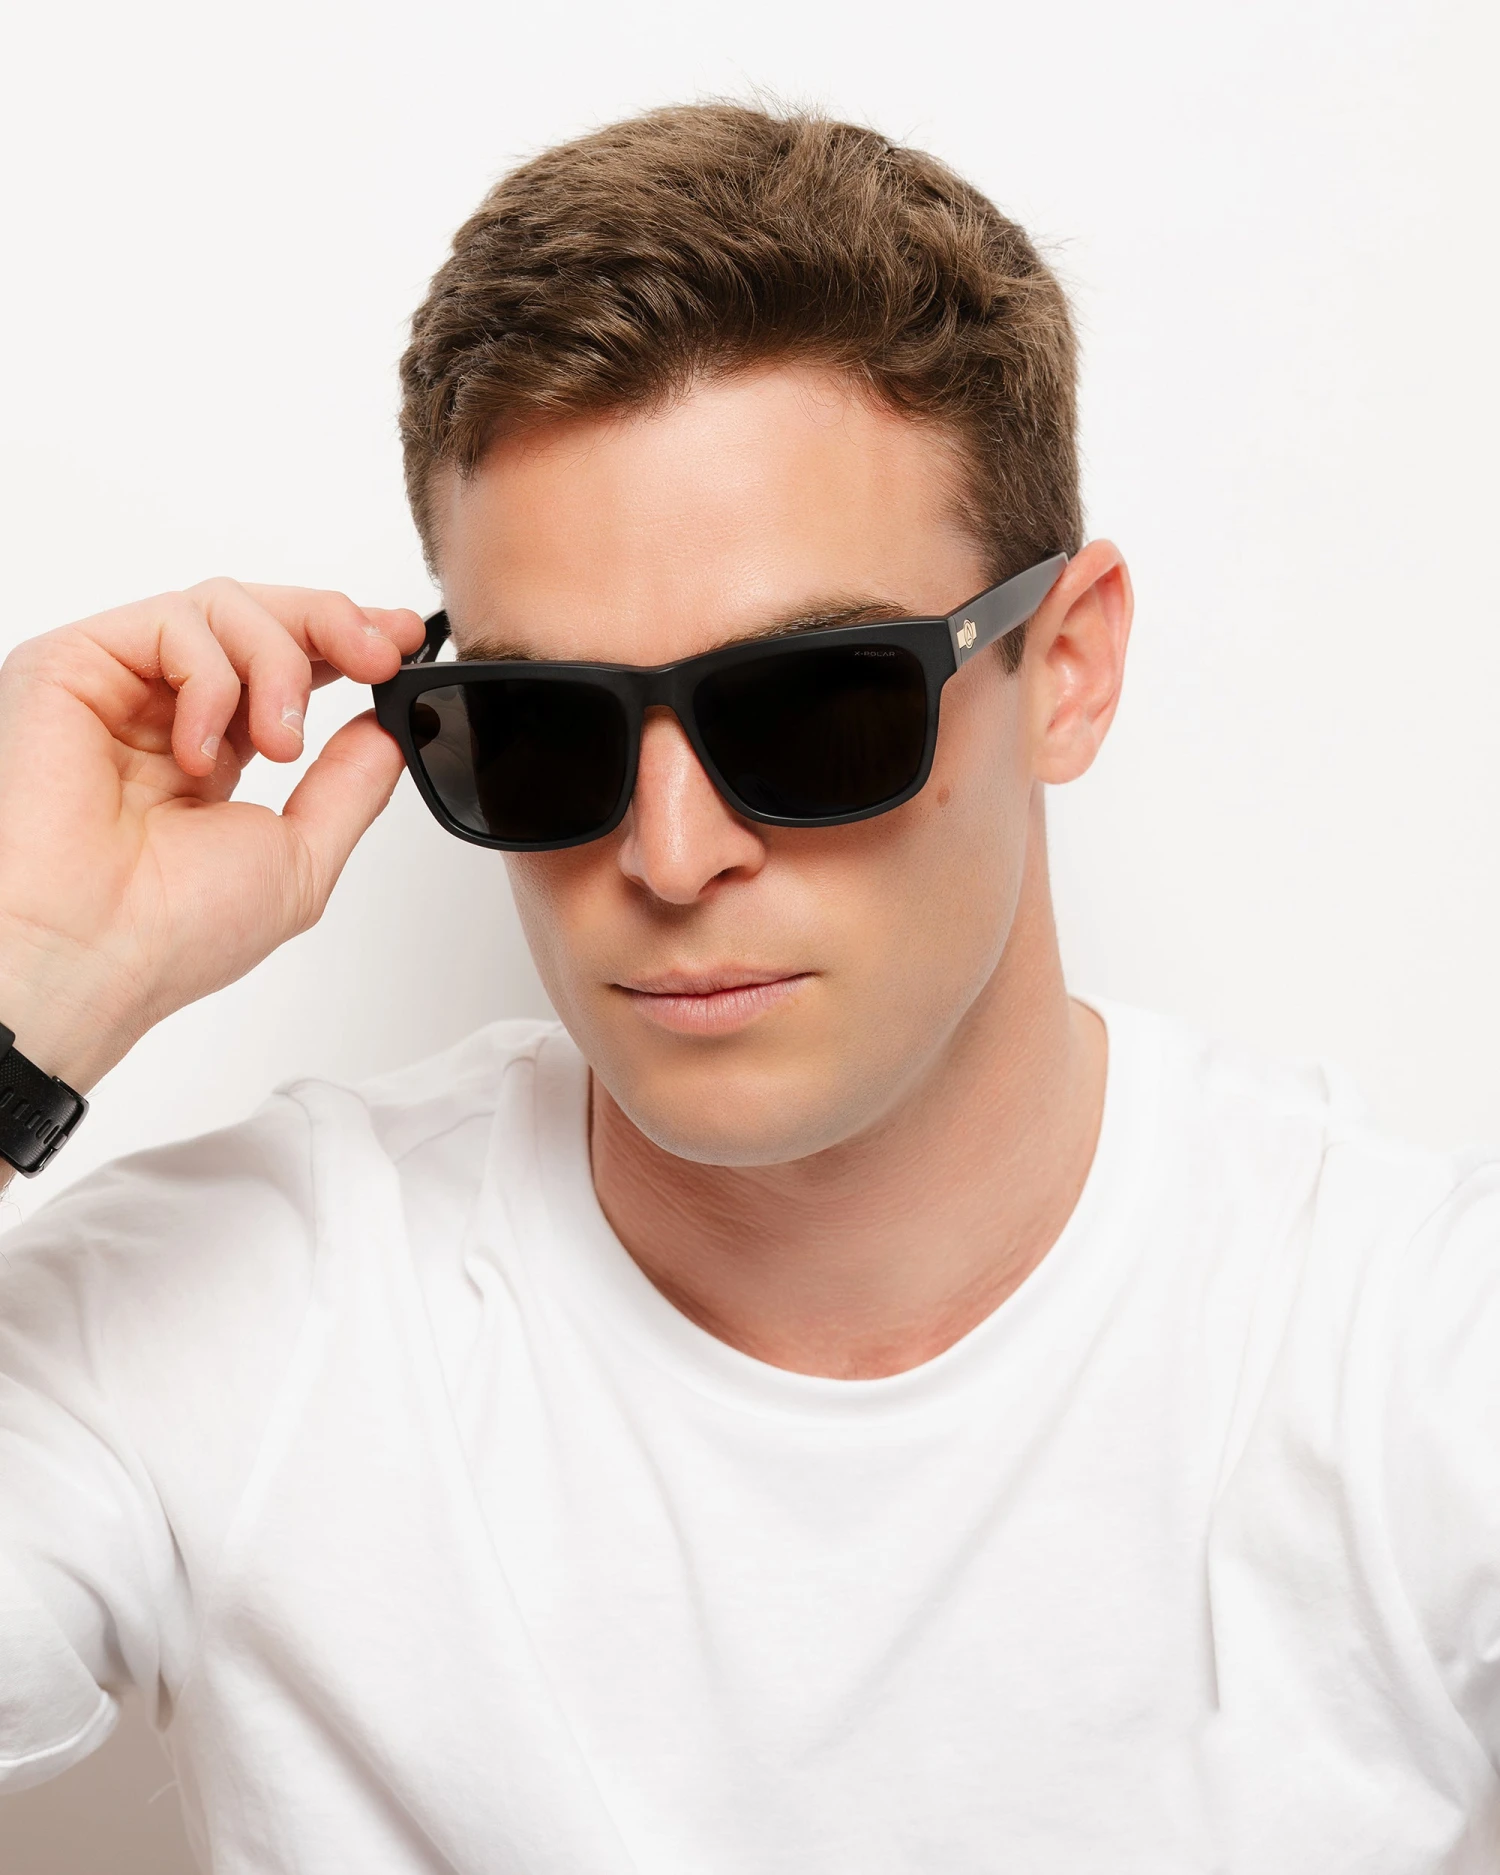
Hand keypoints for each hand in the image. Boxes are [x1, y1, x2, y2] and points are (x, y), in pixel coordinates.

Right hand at [0, 580, 424, 1092]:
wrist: (89, 951)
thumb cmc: (170, 932)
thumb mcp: (300, 856)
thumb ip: (351, 784)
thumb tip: (389, 727)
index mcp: (214, 754)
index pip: (286, 665)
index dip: (350, 640)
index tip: (405, 643)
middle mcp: (165, 711)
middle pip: (262, 617)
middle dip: (337, 625)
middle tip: (380, 657)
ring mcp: (119, 685)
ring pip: (225, 607)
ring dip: (279, 666)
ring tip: (280, 745)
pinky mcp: (72, 664)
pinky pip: (173, 622)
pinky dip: (212, 680)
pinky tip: (201, 752)